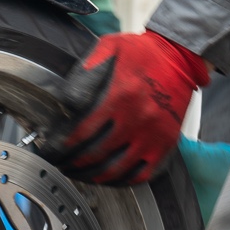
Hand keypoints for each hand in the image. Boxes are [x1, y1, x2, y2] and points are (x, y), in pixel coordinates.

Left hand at [43, 31, 210, 184]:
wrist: (180, 57)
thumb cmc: (141, 54)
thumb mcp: (109, 48)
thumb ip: (85, 72)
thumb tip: (65, 101)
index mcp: (119, 95)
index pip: (79, 132)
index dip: (59, 145)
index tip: (48, 148)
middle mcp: (136, 118)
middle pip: (93, 154)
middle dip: (68, 163)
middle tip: (56, 163)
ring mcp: (152, 135)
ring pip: (113, 170)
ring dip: (88, 176)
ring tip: (74, 172)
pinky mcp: (165, 144)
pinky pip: (139, 175)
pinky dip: (117, 181)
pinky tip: (103, 178)